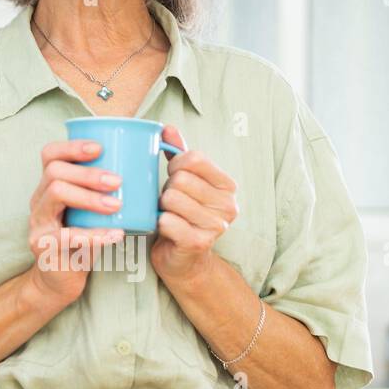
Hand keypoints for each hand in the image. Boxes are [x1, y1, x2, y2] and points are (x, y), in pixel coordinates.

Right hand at [27, 137, 124, 305]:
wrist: (60, 280)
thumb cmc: (81, 241)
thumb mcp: (88, 213)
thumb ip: (101, 194)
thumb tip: (142, 169)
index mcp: (48, 187)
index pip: (50, 155)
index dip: (72, 146)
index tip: (100, 148)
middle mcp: (38, 201)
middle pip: (55, 171)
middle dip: (88, 173)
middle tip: (117, 181)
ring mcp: (38, 223)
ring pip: (56, 193)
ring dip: (90, 197)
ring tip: (116, 205)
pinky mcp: (43, 247)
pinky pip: (66, 235)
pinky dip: (94, 234)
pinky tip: (115, 235)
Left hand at [150, 125, 238, 283]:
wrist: (184, 260)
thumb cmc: (184, 216)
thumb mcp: (186, 182)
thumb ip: (180, 153)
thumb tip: (167, 128)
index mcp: (228, 186)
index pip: (195, 158)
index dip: (176, 163)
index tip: (173, 175)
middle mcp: (228, 205)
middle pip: (181, 179)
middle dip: (167, 188)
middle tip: (170, 201)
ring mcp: (216, 226)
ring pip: (171, 198)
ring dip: (162, 206)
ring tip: (168, 214)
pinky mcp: (199, 243)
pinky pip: (167, 221)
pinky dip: (160, 223)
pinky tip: (165, 228)